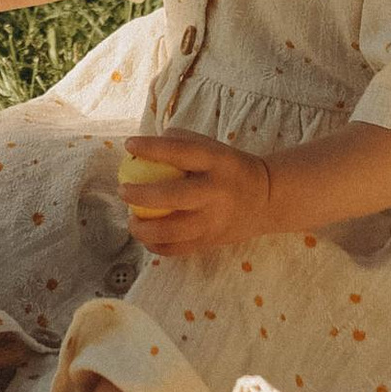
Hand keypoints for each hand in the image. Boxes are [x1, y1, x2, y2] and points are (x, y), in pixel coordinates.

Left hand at [116, 128, 274, 256]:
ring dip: (143, 228)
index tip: (129, 145)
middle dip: (141, 195)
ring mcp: (214, 221)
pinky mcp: (211, 242)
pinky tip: (146, 236)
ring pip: (171, 231)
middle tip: (124, 190)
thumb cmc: (229, 168)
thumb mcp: (213, 147)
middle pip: (172, 196)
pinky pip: (176, 249)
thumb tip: (143, 145)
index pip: (180, 152)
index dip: (152, 148)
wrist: (266, 199)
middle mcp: (216, 192)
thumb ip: (181, 142)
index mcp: (217, 162)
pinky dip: (155, 245)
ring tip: (131, 220)